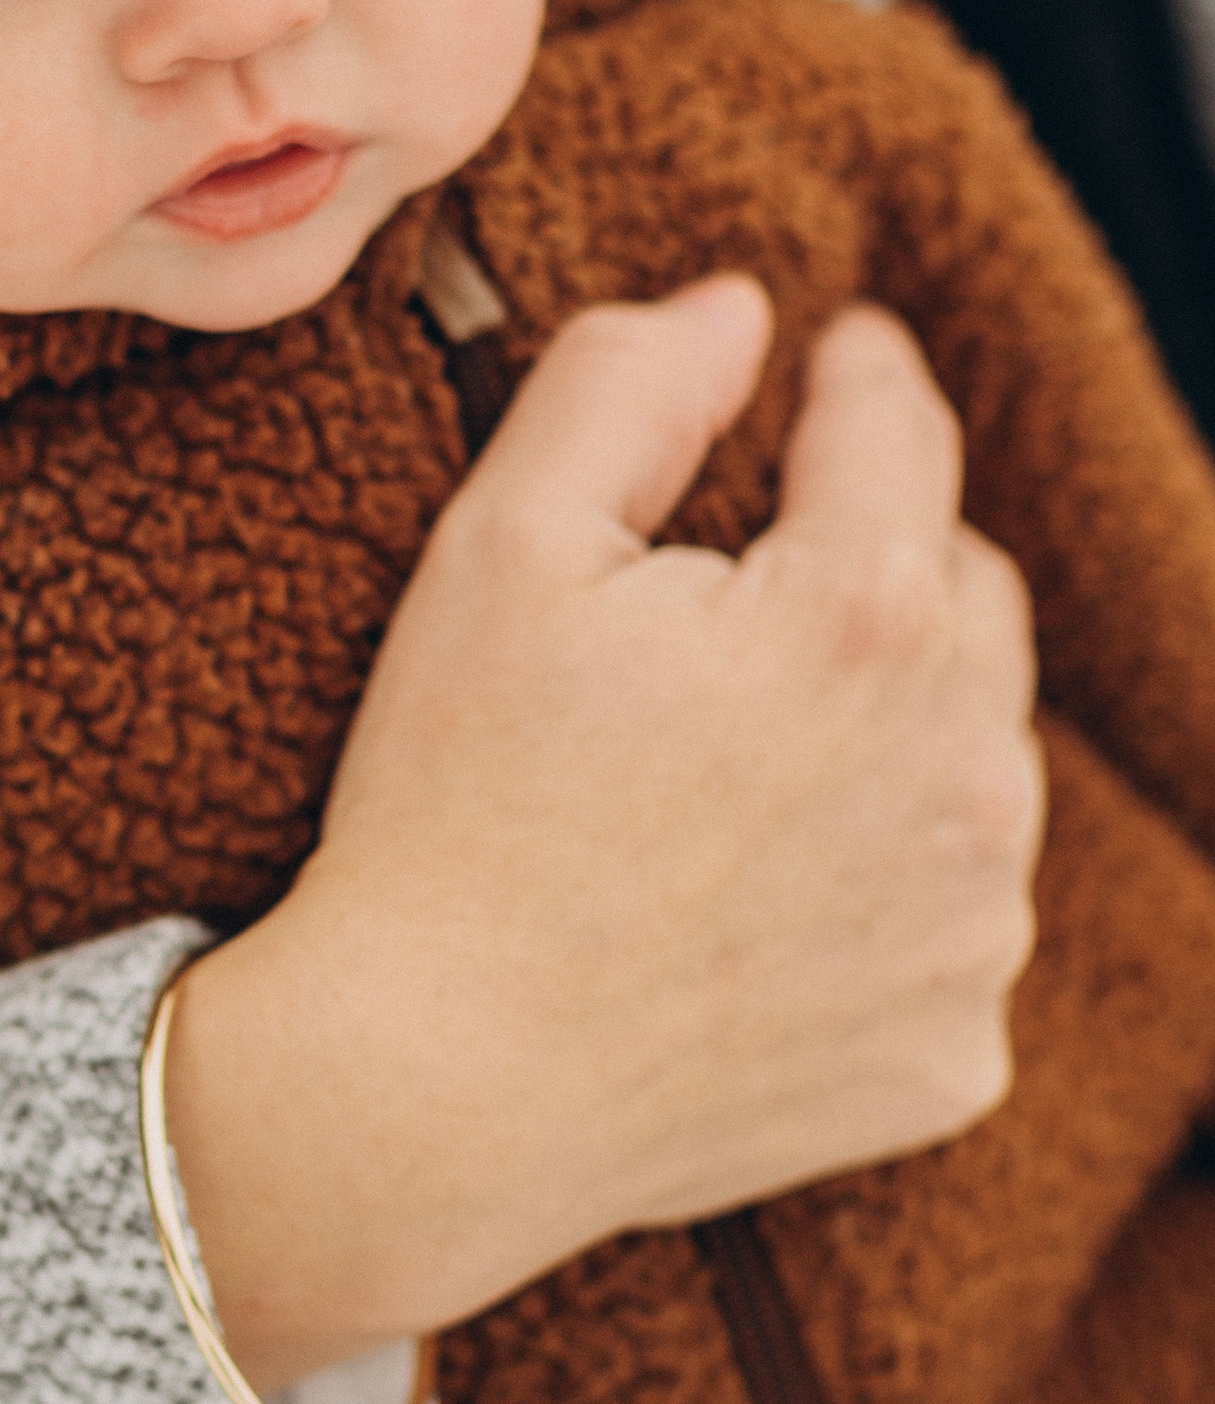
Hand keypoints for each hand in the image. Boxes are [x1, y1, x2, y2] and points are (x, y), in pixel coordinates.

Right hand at [165, 279, 1041, 1389]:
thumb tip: (739, 310)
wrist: (429, 1093)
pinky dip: (879, 900)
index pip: (899, 435)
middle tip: (745, 606)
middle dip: (877, 574)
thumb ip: (627, 389)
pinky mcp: (952, 1053)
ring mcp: (974, 930)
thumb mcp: (500, 552)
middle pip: (965, 600)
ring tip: (735, 777)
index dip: (856, 379)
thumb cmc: (448, 810)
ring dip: (892, 740)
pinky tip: (750, 911)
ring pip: (973, 766)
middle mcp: (966, 771)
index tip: (836, 360)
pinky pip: (948, 929)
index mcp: (867, 618)